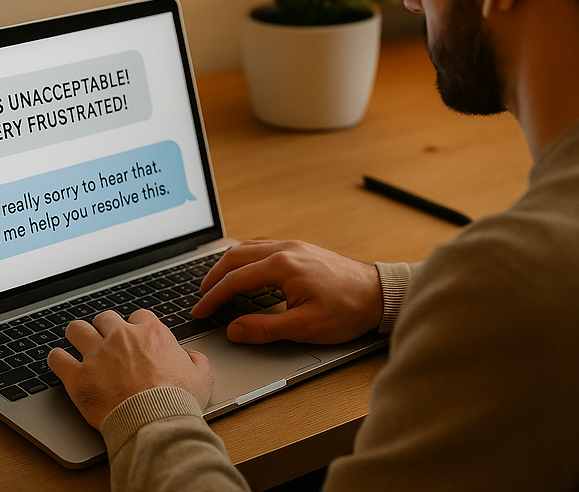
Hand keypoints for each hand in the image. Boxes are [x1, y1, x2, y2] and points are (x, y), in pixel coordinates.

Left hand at [47, 309, 213, 428]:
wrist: (156, 423)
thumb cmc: (178, 402)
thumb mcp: (201, 377)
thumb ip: (196, 360)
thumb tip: (191, 357)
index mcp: (150, 333)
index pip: (138, 316)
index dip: (135, 327)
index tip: (134, 338)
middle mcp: (121, 337)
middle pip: (104, 318)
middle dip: (104, 328)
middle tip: (105, 341)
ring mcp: (97, 354)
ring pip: (77, 329)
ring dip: (78, 336)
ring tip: (78, 344)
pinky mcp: (78, 376)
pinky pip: (58, 358)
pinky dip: (58, 359)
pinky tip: (60, 362)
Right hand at [191, 240, 382, 344]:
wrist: (378, 294)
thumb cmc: (348, 310)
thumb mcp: (304, 327)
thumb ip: (264, 328)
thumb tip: (234, 330)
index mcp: (282, 266)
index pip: (235, 280)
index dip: (213, 298)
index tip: (200, 311)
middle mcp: (285, 250)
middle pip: (236, 257)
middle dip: (214, 277)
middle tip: (201, 296)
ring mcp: (294, 247)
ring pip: (248, 247)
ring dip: (229, 264)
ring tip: (216, 282)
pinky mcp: (301, 249)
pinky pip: (263, 246)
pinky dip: (246, 257)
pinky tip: (245, 269)